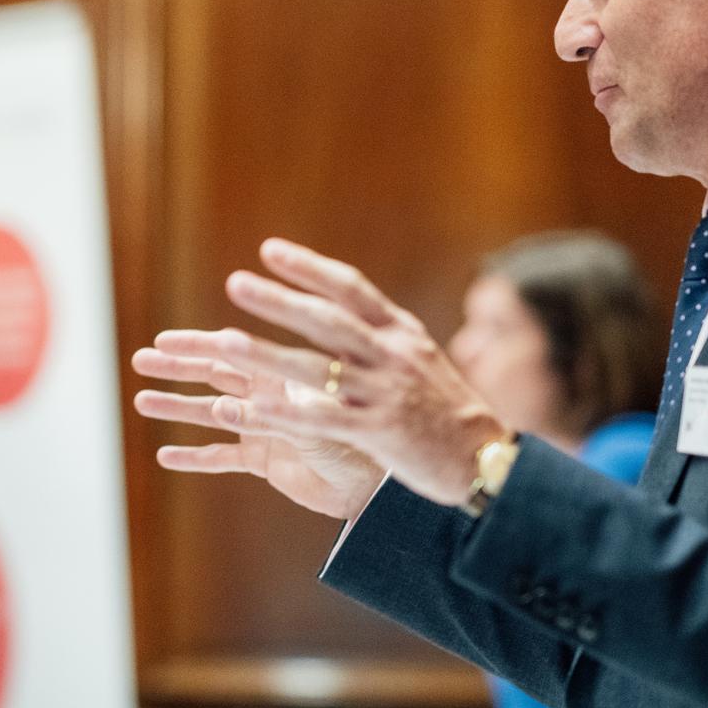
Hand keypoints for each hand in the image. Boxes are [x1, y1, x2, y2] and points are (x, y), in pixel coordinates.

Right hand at [132, 345, 381, 517]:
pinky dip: (195, 456)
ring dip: (176, 406)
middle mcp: (269, 394)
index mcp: (282, 374)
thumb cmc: (366, 436)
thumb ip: (272, 412)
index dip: (196, 347)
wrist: (384, 483)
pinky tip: (166, 456)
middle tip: (140, 360)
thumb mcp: (320, 418)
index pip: (232, 353)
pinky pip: (222, 457)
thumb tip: (222, 406)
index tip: (164, 340)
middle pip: (213, 375)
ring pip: (210, 412)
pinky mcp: (264, 460)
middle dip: (176, 368)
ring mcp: (263, 426)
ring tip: (141, 401)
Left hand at [142, 237, 505, 505]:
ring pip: (315, 371)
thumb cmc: (442, 406)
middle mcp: (391, 356)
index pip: (350, 288)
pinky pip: (319, 421)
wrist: (484, 457)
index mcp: (400, 332)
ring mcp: (384, 395)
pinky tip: (244, 410)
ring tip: (223, 344)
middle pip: (327, 322)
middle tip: (235, 283)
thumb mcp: (417, 355)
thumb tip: (336, 300)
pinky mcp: (377, 434)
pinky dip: (280, 414)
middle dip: (279, 301)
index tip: (269, 251)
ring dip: (266, 356)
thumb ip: (377, 331)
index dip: (309, 268)